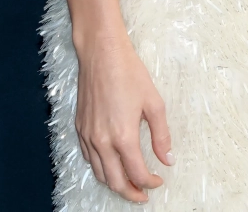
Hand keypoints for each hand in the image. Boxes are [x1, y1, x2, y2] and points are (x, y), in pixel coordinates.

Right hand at [75, 27, 172, 202]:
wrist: (101, 54)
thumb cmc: (129, 73)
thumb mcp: (154, 102)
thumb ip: (161, 135)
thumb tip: (168, 158)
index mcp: (123, 136)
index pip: (136, 173)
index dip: (149, 182)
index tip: (159, 180)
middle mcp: (102, 141)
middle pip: (115, 182)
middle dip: (130, 193)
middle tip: (143, 195)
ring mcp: (88, 136)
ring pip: (99, 173)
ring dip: (114, 183)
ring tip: (129, 184)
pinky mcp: (79, 128)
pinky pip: (88, 158)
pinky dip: (100, 168)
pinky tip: (111, 164)